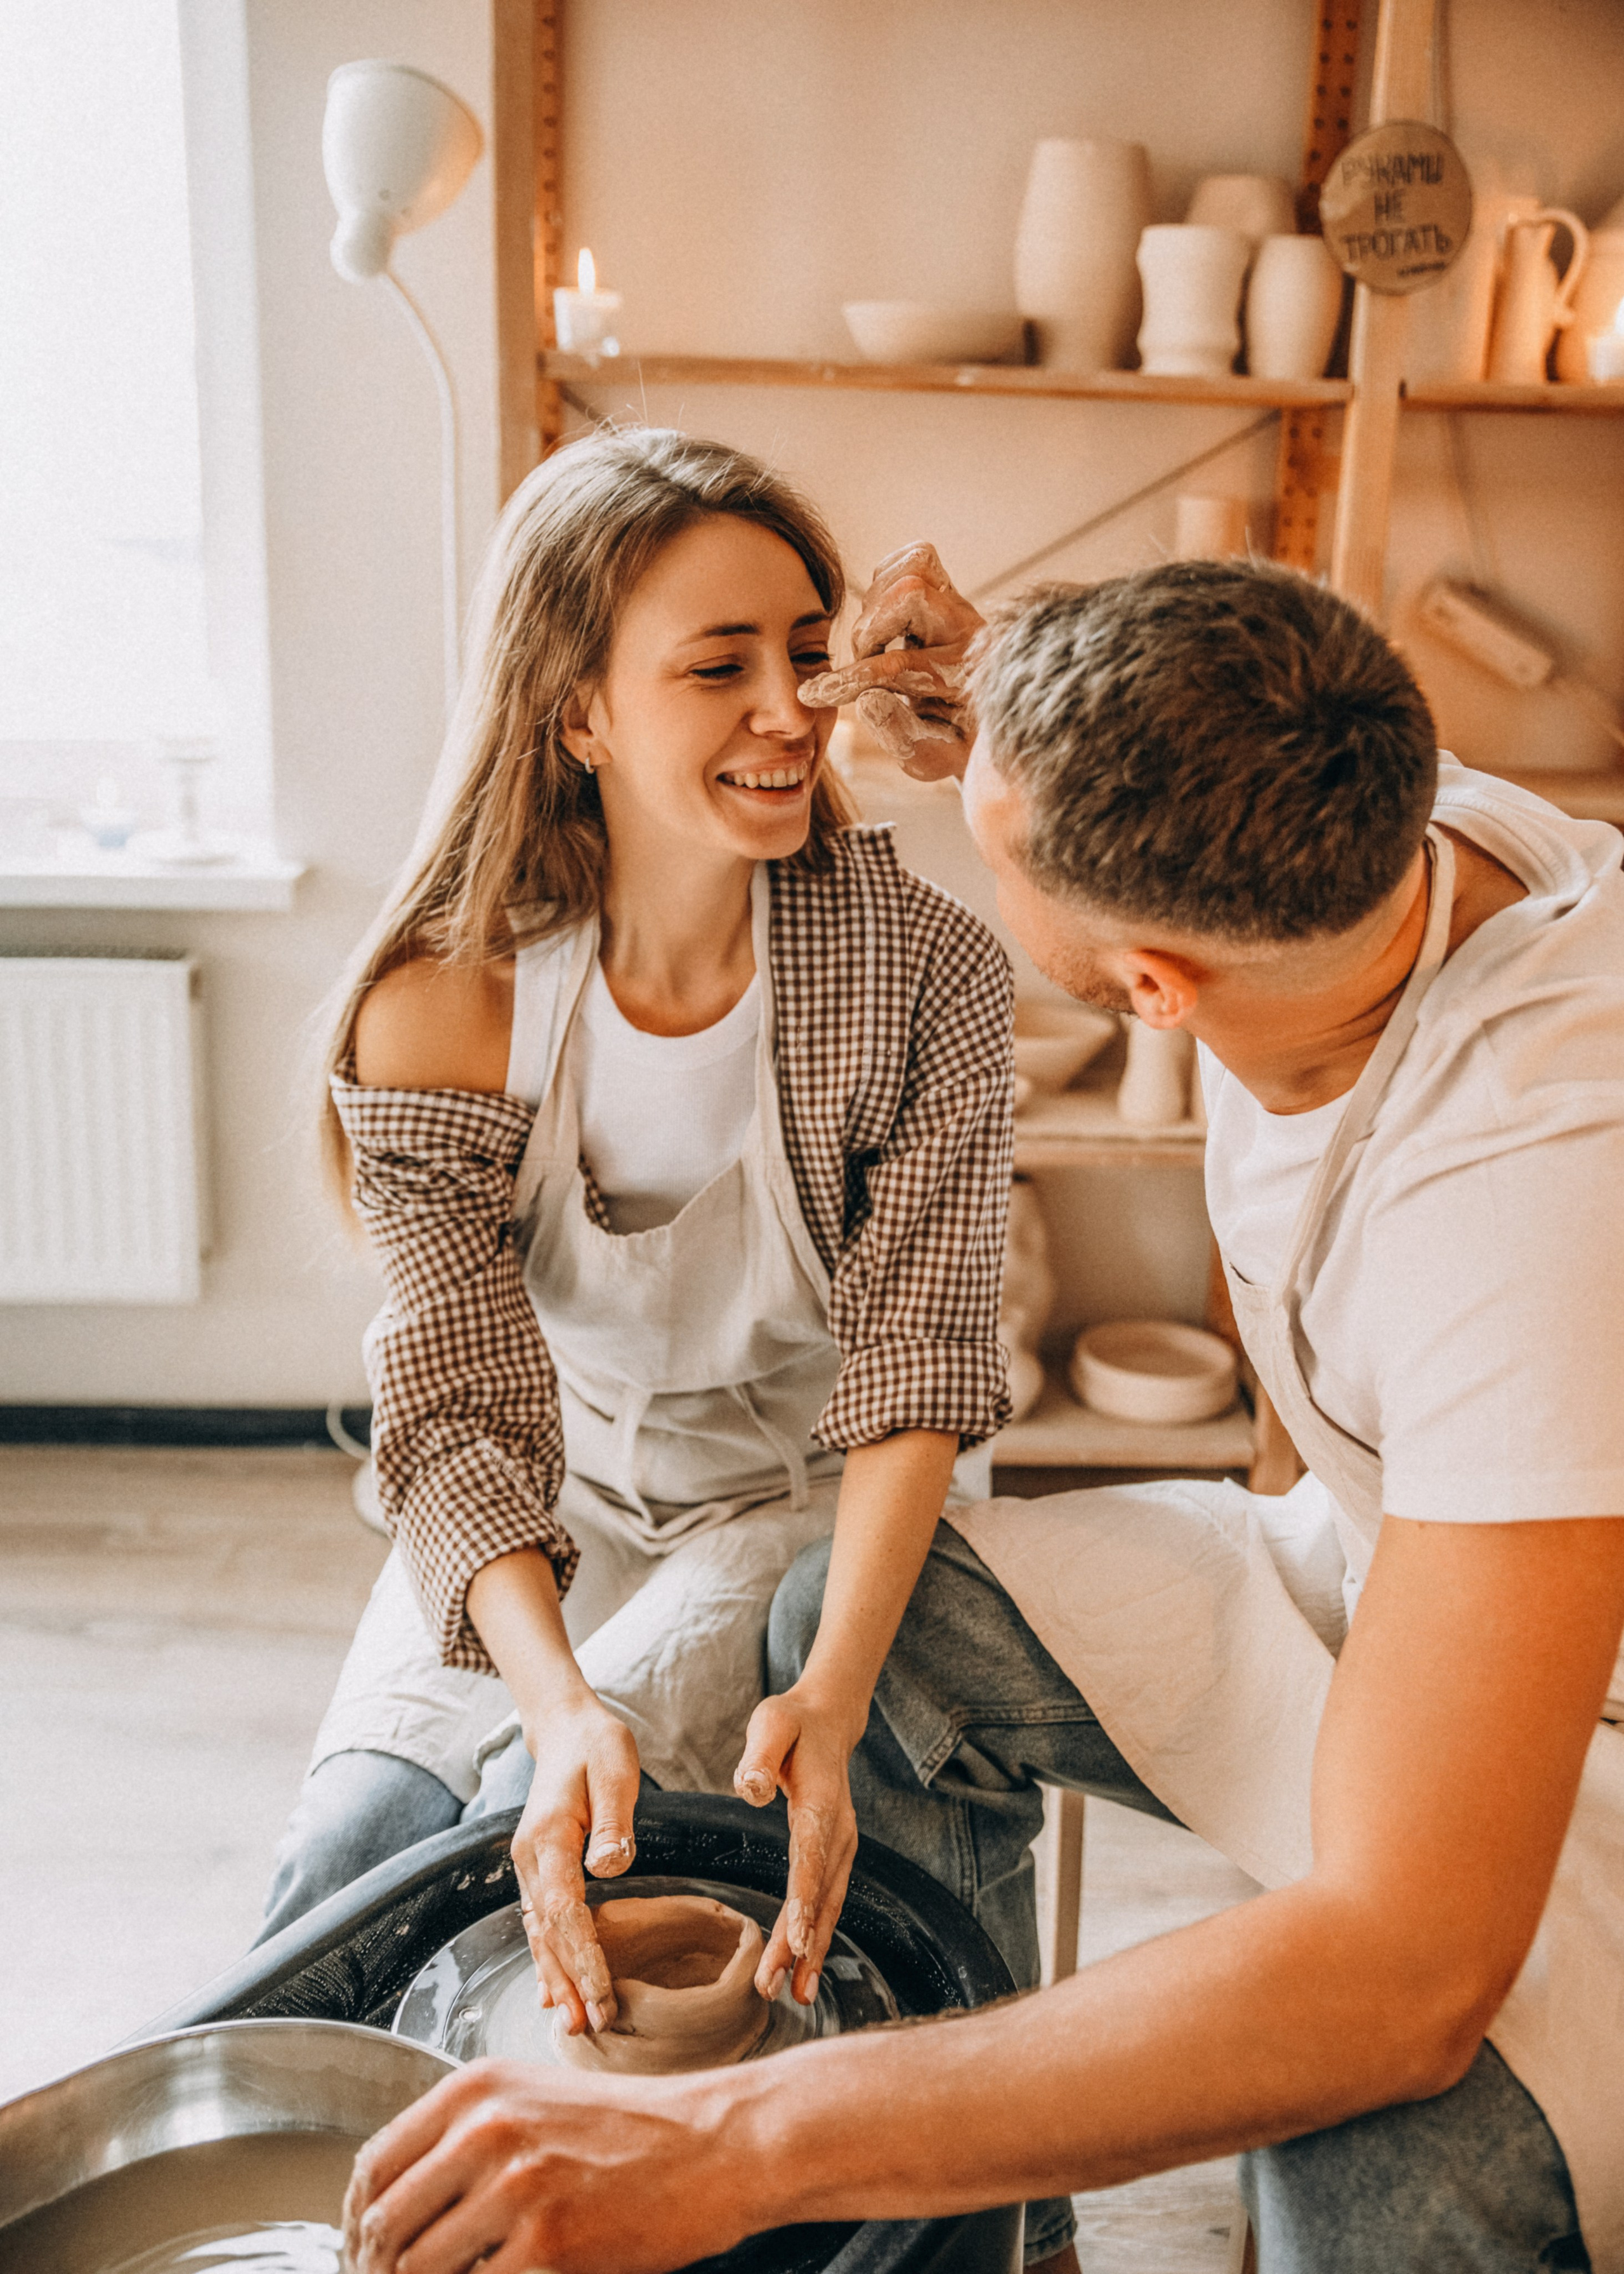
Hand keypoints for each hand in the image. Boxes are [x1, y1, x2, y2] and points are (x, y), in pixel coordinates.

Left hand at [342, 2060, 752, 2273]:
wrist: (713, 2145)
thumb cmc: (631, 2128)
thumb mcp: (535, 2102)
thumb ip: (466, 2136)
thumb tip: (399, 2201)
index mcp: (477, 2090)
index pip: (373, 2166)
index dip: (355, 2222)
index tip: (361, 2250)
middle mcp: (487, 2130)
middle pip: (384, 2224)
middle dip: (376, 2268)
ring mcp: (516, 2187)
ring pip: (416, 2268)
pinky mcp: (547, 2244)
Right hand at [510, 1692, 640, 2036]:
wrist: (567, 1726)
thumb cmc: (597, 1745)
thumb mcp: (615, 1769)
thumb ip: (614, 1820)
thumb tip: (611, 1868)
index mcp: (547, 1838)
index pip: (565, 1910)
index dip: (583, 1956)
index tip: (603, 1993)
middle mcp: (529, 1859)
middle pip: (547, 1933)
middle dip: (569, 1983)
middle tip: (592, 2028)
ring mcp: (530, 1866)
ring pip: (540, 1934)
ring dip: (556, 1979)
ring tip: (574, 2024)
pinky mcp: (539, 1869)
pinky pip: (541, 1923)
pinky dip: (547, 1959)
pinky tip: (554, 1991)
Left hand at [733, 1685, 860, 2005]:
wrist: (828, 1719)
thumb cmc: (791, 1722)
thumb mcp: (771, 1723)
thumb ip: (759, 1754)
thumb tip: (748, 1790)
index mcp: (822, 1801)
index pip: (812, 1855)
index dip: (806, 1898)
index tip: (798, 1939)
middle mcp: (840, 1830)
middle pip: (821, 1893)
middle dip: (801, 1944)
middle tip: (774, 1987)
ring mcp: (842, 1845)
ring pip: (828, 1905)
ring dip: (812, 1951)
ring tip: (792, 1995)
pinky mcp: (835, 1855)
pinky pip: (828, 1901)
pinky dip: (818, 1938)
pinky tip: (804, 1973)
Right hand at [798, 542, 984, 779]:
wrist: (985, 724)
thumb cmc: (952, 744)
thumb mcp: (929, 757)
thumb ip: (899, 733)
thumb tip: (867, 699)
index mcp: (969, 673)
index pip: (903, 661)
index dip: (853, 678)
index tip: (816, 695)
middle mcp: (971, 629)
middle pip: (912, 590)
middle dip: (870, 631)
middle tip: (864, 665)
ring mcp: (961, 604)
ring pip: (913, 566)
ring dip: (876, 604)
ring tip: (874, 645)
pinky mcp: (949, 590)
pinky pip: (913, 559)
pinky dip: (886, 583)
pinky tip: (882, 620)